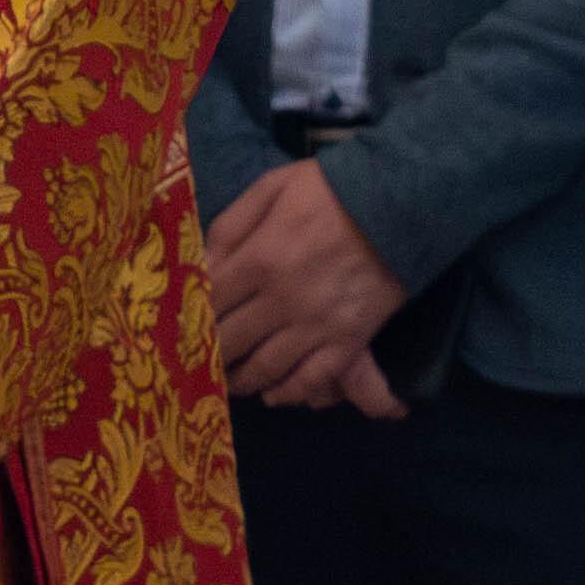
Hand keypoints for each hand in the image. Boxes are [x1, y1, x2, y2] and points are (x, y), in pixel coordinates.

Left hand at [206, 161, 410, 415]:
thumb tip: (201, 264)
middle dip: (210, 353)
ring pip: (266, 367)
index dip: (193, 318)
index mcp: (258, 260)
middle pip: (231, 340)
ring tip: (228, 381)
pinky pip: (313, 378)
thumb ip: (231, 227)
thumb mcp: (270, 188)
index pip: (211, 302)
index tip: (182, 327)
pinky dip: (289, 392)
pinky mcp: (349, 341)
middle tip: (198, 360)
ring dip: (241, 379)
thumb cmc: (330, 190)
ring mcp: (317, 326)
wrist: (401, 205)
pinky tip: (272, 395)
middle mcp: (282, 300)